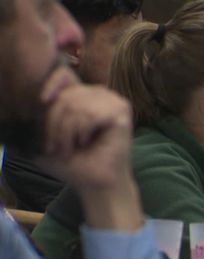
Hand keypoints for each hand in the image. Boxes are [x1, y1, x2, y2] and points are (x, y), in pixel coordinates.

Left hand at [35, 66, 141, 230]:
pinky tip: (86, 142)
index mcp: (85, 96)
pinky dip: (82, 132)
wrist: (96, 184)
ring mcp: (114, 101)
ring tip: (70, 148)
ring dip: (67, 132)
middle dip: (55, 124)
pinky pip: (90, 114)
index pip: (63, 74)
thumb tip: (25, 100)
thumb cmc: (75, 162)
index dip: (50, 84)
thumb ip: (42, 115)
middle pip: (66, 95)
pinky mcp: (122, 111)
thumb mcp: (50, 135)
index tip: (42, 102)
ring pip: (77, 105)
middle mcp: (101, 95)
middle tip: (57, 147)